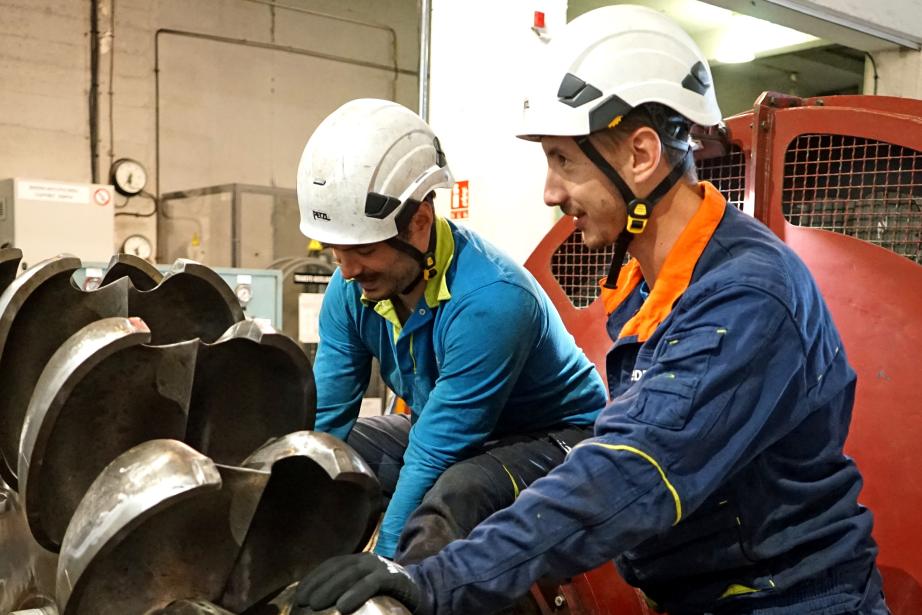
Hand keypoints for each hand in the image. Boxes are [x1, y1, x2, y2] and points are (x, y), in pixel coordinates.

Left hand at [294, 552, 420, 613]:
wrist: (422, 592)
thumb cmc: (388, 595)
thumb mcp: (365, 589)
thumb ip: (346, 590)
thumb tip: (317, 604)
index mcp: (358, 561)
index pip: (331, 565)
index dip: (313, 578)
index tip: (298, 595)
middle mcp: (368, 559)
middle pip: (338, 568)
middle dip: (318, 584)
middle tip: (302, 601)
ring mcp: (381, 566)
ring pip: (352, 574)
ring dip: (331, 588)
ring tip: (315, 605)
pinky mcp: (393, 576)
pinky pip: (371, 584)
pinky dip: (355, 594)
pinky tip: (342, 607)